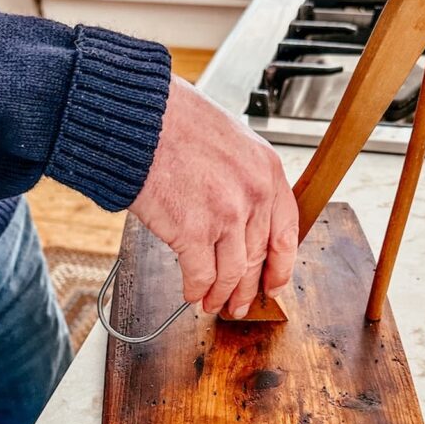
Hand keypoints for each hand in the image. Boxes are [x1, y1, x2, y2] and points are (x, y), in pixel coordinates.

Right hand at [130, 76, 298, 318]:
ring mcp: (226, 215)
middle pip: (257, 258)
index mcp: (267, 172)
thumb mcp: (229, 142)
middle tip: (238, 304)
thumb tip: (240, 221)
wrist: (138, 120)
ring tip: (212, 303)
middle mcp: (254, 195)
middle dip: (246, 289)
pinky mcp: (193, 232)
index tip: (273, 284)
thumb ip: (241, 180)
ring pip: (232, 274)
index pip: (286, 233)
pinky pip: (201, 276)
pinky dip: (196, 290)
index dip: (279, 266)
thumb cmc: (173, 123)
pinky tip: (191, 293)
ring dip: (220, 295)